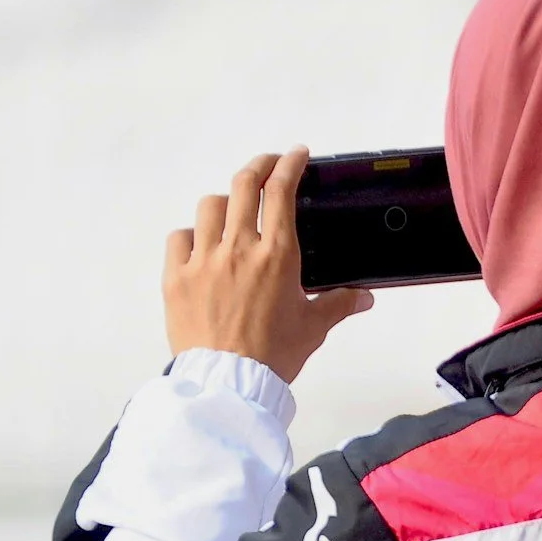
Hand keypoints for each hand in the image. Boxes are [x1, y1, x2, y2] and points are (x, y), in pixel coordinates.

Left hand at [164, 147, 372, 380]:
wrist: (230, 384)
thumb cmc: (274, 355)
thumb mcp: (312, 328)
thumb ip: (338, 304)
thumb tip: (364, 297)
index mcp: (277, 255)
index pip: (281, 191)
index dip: (289, 164)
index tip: (295, 155)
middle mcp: (239, 248)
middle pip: (243, 184)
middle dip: (258, 167)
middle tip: (267, 167)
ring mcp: (203, 260)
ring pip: (209, 206)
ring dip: (224, 202)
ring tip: (232, 213)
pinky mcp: (177, 278)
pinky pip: (179, 238)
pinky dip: (191, 236)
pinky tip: (201, 247)